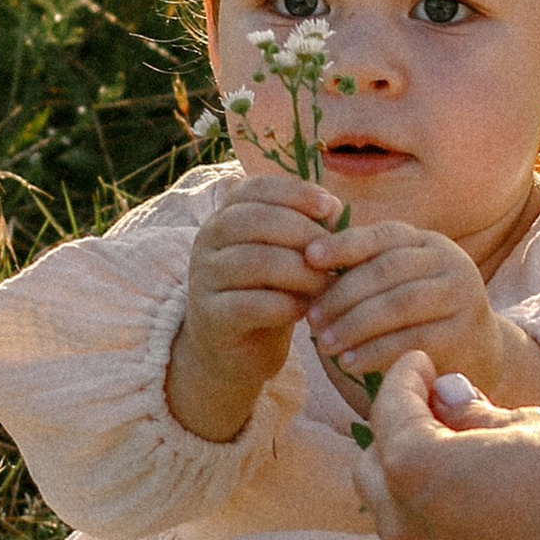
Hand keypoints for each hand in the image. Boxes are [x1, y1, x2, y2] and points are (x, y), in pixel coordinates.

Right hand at [168, 179, 347, 442]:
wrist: (237, 351)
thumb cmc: (270, 294)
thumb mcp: (288, 256)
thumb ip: (306, 230)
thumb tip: (333, 208)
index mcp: (226, 216)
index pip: (255, 188)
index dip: (295, 192)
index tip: (330, 206)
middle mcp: (208, 240)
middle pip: (255, 221)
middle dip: (303, 234)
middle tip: (334, 256)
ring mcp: (204, 278)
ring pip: (254, 261)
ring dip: (299, 272)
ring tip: (325, 284)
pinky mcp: (209, 317)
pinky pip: (248, 304)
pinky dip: (284, 305)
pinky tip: (305, 310)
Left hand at [305, 219, 539, 405]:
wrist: (479, 353)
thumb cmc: (421, 316)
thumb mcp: (398, 285)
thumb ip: (365, 270)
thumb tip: (308, 259)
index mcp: (428, 242)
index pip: (383, 235)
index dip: (344, 244)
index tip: (309, 257)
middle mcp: (450, 261)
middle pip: (387, 270)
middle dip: (343, 295)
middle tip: (311, 319)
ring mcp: (462, 295)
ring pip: (400, 304)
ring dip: (355, 325)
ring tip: (324, 345)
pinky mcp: (465, 332)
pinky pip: (413, 339)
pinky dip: (376, 352)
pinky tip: (349, 363)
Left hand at [349, 352, 539, 539]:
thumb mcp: (531, 425)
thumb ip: (476, 414)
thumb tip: (448, 399)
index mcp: (414, 469)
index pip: (389, 410)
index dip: (405, 377)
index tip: (422, 362)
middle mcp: (408, 525)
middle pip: (373, 468)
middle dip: (396, 431)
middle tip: (437, 404)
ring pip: (396, 514)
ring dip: (413, 479)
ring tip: (461, 450)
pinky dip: (439, 514)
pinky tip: (481, 495)